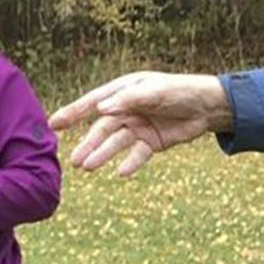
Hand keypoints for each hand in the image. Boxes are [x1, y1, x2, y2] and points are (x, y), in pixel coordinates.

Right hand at [49, 71, 231, 176]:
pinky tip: (122, 172)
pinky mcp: (152, 142)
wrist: (210, 106)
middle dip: (88, 144)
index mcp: (123, 92)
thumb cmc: (181, 90)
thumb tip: (100, 110)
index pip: (93, 103)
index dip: (72, 113)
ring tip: (89, 168)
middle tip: (74, 161)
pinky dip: (130, 163)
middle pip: (103, 128)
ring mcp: (139, 127)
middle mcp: (127, 110)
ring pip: (116, 143)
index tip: (53, 125)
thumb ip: (128, 99)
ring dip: (103, 155)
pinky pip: (137, 154)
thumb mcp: (155, 91)